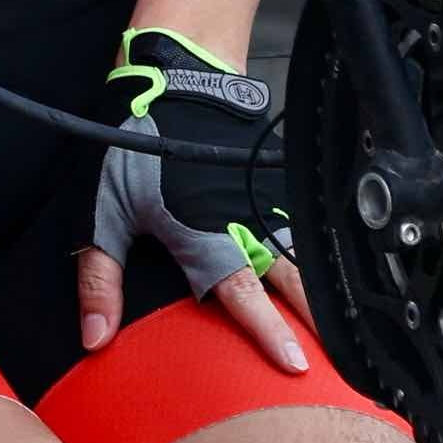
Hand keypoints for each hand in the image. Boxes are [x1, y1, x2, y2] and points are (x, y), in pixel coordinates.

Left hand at [74, 25, 312, 373]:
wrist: (177, 78)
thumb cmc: (136, 144)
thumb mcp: (104, 212)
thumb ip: (100, 280)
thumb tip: (95, 338)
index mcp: (206, 234)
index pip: (243, 295)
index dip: (268, 331)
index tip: (294, 365)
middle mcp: (245, 222)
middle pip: (292, 280)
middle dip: (318, 320)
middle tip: (344, 360)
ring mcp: (265, 201)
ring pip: (305, 255)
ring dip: (322, 290)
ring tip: (346, 328)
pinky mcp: (274, 185)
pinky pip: (303, 227)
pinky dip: (318, 255)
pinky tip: (328, 277)